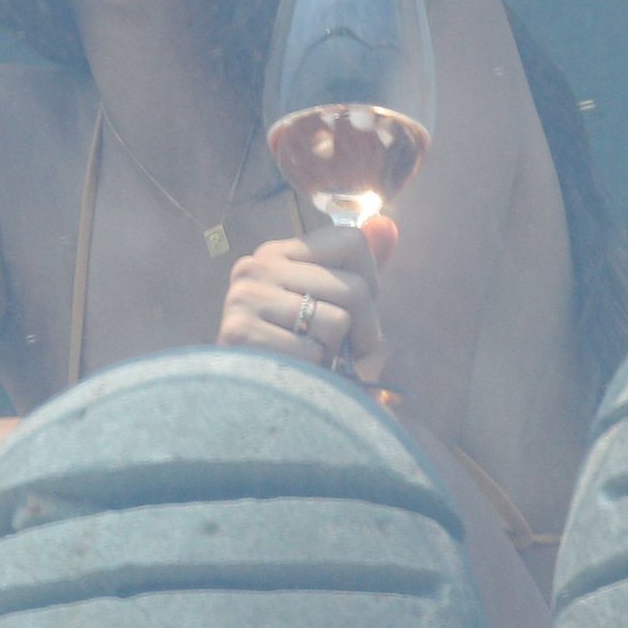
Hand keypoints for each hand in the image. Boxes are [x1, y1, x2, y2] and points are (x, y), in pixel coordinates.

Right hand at [216, 215, 397, 376]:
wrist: (245, 404)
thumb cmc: (297, 351)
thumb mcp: (329, 305)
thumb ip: (357, 267)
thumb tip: (386, 223)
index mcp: (277, 252)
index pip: (351, 241)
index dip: (370, 281)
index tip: (355, 310)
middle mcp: (257, 266)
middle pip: (354, 287)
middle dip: (364, 330)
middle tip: (343, 351)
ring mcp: (246, 297)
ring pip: (338, 321)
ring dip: (335, 353)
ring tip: (312, 361)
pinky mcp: (240, 332)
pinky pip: (313, 351)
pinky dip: (314, 372)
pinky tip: (293, 373)